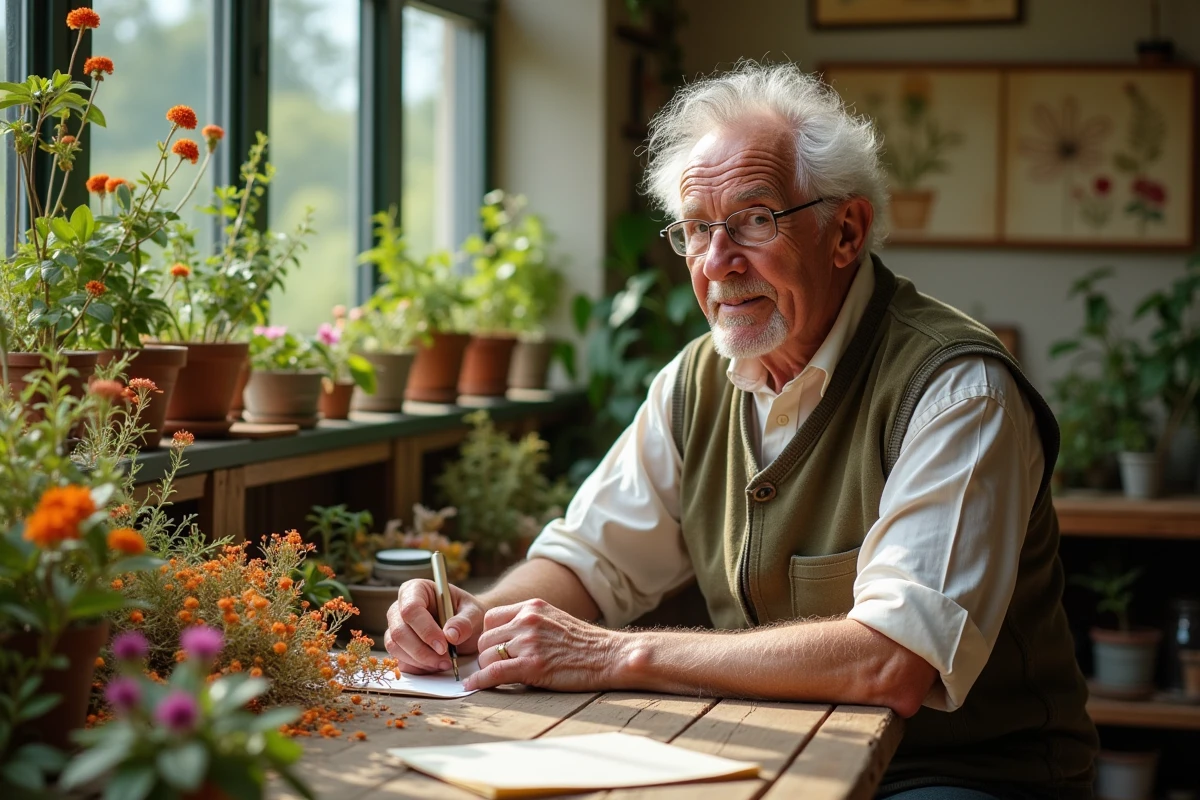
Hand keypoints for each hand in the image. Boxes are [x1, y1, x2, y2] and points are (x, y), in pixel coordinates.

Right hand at [384, 579, 485, 674]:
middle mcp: (399, 607)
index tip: (443, 646)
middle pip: (399, 632)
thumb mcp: (473, 612)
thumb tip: (450, 635)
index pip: (411, 609)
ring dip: (420, 661)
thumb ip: (464, 621)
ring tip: (444, 663)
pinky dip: (417, 667)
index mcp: (416, 590)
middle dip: (422, 651)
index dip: (425, 630)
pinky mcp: (397, 646)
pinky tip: (435, 665)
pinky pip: (398, 660)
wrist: (466, 626)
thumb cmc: (467, 613)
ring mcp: (395, 627)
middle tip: (446, 660)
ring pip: (395, 647)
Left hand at [464, 598, 624, 691]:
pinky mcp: (532, 665)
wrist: (609, 656)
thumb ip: (530, 623)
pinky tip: (472, 686)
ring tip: (497, 677)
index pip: (491, 618)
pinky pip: (493, 672)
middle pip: (485, 639)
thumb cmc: (585, 644)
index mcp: (532, 607)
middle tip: (495, 667)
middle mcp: (528, 620)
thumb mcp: (555, 619)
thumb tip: (505, 638)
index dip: (488, 636)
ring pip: (487, 656)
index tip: (492, 649)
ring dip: (488, 669)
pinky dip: (479, 681)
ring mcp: (529, 642)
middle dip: (486, 655)